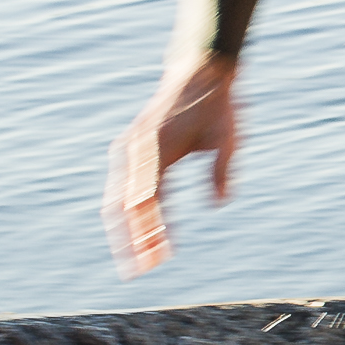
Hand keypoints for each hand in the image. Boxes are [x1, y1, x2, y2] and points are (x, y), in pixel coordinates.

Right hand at [106, 56, 238, 275]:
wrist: (199, 71)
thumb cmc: (217, 106)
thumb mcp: (228, 137)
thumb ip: (222, 169)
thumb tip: (219, 204)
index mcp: (158, 148)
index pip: (149, 200)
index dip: (152, 231)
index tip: (160, 257)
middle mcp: (136, 150)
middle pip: (124, 205)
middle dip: (130, 240)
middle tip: (138, 272)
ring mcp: (129, 149)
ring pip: (116, 199)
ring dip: (124, 231)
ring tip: (134, 260)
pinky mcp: (131, 149)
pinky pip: (121, 187)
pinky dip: (124, 212)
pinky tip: (133, 232)